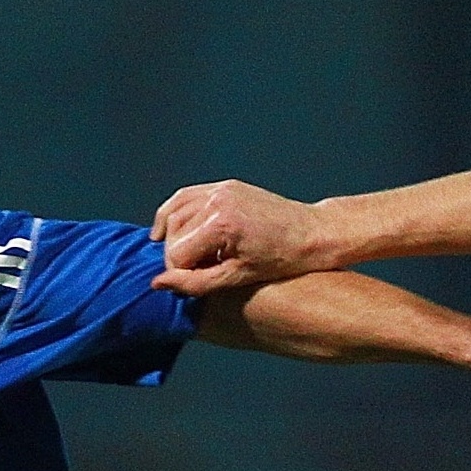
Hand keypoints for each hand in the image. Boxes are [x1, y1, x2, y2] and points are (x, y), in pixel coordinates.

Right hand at [150, 179, 336, 296]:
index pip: (177, 254)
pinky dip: (175, 214)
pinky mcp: (224, 186)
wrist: (311, 233)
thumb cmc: (281, 260)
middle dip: (176, 256)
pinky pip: (186, 196)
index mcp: (222, 225)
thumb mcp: (237, 278)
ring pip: (173, 212)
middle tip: (191, 272)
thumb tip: (159, 284)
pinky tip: (172, 231)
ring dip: (172, 236)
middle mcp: (217, 201)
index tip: (193, 282)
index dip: (180, 273)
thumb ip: (196, 283)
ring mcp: (220, 189)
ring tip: (184, 257)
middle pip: (172, 233)